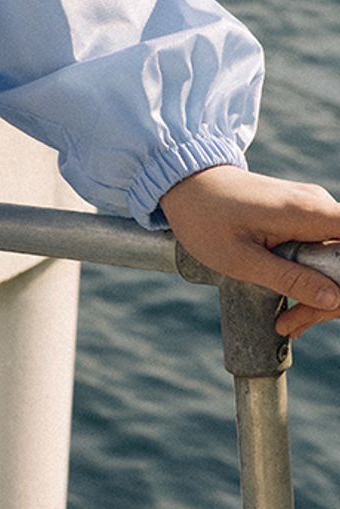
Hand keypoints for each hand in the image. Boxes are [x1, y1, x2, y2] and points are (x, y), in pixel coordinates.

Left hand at [158, 165, 339, 337]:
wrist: (185, 184)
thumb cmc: (204, 218)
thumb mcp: (241, 260)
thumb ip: (290, 279)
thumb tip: (335, 299)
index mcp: (308, 212)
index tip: (331, 302)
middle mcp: (318, 207)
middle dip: (332, 299)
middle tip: (296, 324)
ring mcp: (311, 211)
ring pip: (336, 260)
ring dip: (319, 296)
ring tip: (288, 323)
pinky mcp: (301, 218)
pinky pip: (319, 253)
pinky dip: (309, 281)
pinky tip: (290, 307)